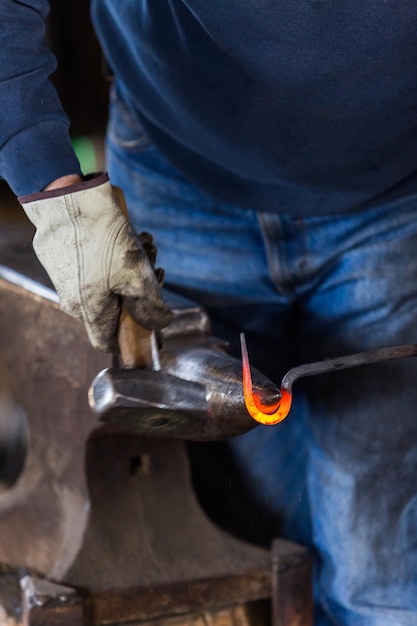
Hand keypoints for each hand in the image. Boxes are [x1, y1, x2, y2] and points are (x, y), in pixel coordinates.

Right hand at [19, 174, 171, 351]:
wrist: (66, 196)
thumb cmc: (101, 239)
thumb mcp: (136, 275)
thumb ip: (150, 307)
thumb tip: (160, 324)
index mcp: (88, 310)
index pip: (108, 342)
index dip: (133, 337)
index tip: (154, 320)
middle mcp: (72, 299)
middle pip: (114, 308)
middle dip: (141, 290)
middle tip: (157, 268)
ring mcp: (65, 277)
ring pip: (108, 283)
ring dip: (133, 267)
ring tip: (147, 245)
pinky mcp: (62, 256)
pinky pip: (94, 266)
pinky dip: (115, 255)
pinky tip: (130, 235)